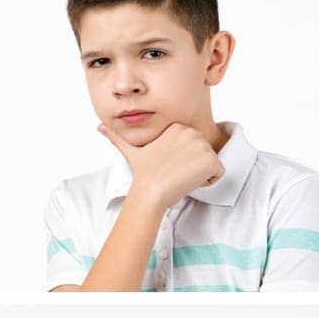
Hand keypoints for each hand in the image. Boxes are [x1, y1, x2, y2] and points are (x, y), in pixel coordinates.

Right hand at [104, 120, 223, 212]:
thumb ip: (117, 138)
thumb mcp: (131, 152)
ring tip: (181, 177)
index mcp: (177, 126)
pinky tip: (190, 182)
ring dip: (200, 176)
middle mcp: (191, 131)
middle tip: (175, 174)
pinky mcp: (211, 159)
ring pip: (212, 164)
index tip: (169, 168)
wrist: (151, 191)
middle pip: (204, 155)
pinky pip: (219, 174)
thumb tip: (99, 127)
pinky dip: (208, 182)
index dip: (183, 162)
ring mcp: (202, 144)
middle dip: (193, 169)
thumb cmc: (143, 174)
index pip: (194, 148)